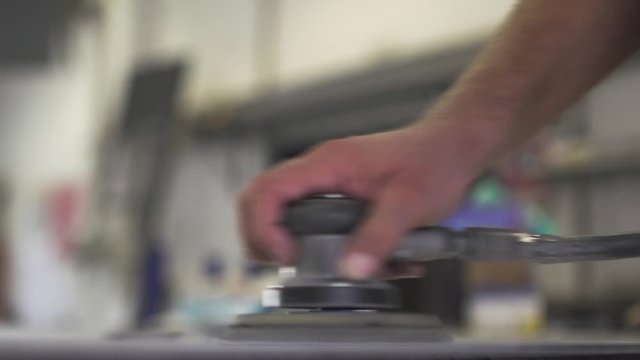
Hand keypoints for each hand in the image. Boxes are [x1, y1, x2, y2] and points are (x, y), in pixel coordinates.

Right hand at [238, 123, 483, 278]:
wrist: (453, 148)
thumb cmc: (435, 161)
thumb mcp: (410, 203)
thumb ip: (380, 236)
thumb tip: (351, 270)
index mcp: (329, 163)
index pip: (269, 189)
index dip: (265, 227)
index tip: (288, 255)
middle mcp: (321, 170)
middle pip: (262, 199)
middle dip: (262, 237)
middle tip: (284, 264)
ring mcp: (329, 182)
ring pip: (284, 212)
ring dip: (294, 244)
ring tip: (324, 268)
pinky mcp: (341, 196)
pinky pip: (315, 220)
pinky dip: (327, 246)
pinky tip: (361, 262)